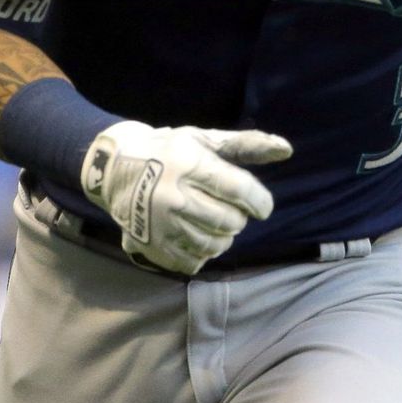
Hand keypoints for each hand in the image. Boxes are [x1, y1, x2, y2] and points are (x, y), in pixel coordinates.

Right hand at [80, 122, 292, 274]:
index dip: (260, 201)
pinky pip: (192, 262)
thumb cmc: (170, 150)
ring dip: (224, 236)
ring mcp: (158, 224)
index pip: (239, 191)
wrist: (114, 167)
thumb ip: (247, 144)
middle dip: (239, 218)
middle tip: (232, 210)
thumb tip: (286, 149)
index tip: (263, 206)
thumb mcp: (205, 140)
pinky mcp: (150, 245)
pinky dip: (203, 252)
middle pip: (228, 221)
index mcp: (188, 165)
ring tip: (216, 221)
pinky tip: (198, 235)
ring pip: (213, 244)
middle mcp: (172, 196)